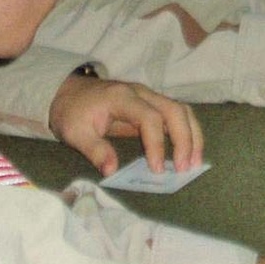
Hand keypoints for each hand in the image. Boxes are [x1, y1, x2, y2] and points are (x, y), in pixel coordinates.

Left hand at [49, 74, 203, 176]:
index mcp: (122, 98)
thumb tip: (112, 171)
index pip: (150, 117)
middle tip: (185, 167)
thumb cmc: (72, 112)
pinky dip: (188, 132)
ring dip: (193, 135)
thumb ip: (94, 150)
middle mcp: (142, 93)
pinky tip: (190, 151)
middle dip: (185, 139)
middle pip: (175, 110)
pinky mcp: (154, 104)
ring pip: (182, 110)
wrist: (69, 91)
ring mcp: (150, 97)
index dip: (157, 144)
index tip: (156, 169)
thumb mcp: (74, 132)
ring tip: (195, 161)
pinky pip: (178, 114)